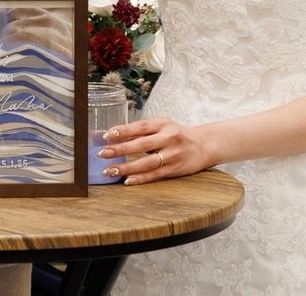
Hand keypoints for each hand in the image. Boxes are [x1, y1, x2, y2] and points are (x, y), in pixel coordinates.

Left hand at [96, 115, 217, 184]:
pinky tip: (127, 180)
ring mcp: (172, 155)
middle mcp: (168, 138)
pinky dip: (140, 178)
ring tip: (110, 170)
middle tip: (102, 153)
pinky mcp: (175, 169)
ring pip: (146, 163)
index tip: (106, 135)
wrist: (204, 145)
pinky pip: (155, 175)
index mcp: (163, 124)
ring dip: (127, 167)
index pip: (140, 127)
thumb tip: (114, 136)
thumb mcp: (162, 126)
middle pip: (141, 145)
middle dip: (120, 149)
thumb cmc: (177, 134)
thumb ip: (142, 131)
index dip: (123, 131)